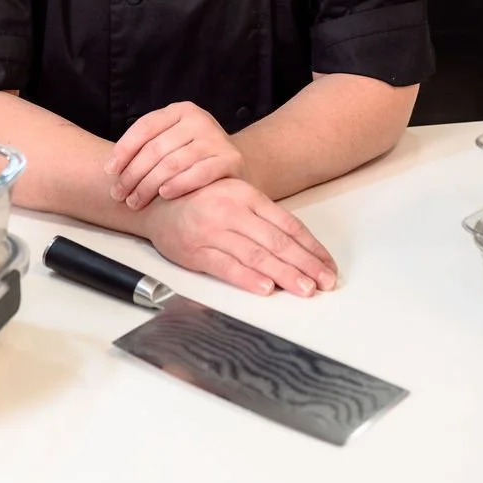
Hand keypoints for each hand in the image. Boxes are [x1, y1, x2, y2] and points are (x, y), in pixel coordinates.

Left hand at [106, 102, 246, 208]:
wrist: (233, 165)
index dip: (124, 149)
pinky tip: (164, 195)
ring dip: (149, 185)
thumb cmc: (192, 156)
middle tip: (118, 194)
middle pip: (156, 148)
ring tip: (135, 201)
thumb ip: (147, 147)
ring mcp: (216, 138)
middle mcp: (199, 119)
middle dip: (133, 174)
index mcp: (180, 110)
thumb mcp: (171, 141)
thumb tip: (111, 169)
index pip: (145, 127)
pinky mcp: (230, 159)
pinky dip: (179, 184)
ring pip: (173, 163)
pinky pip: (199, 173)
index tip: (109, 171)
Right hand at [143, 178, 336, 297]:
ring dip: (284, 274)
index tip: (327, 265)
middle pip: (276, 241)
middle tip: (325, 281)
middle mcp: (231, 210)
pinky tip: (265, 288)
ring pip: (256, 255)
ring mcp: (213, 231)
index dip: (310, 247)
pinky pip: (226, 267)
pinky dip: (248, 278)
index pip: (287, 224)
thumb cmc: (200, 200)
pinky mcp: (196, 251)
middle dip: (305, 264)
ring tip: (305, 288)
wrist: (155, 202)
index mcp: (246, 194)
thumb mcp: (234, 196)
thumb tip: (298, 248)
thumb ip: (262, 218)